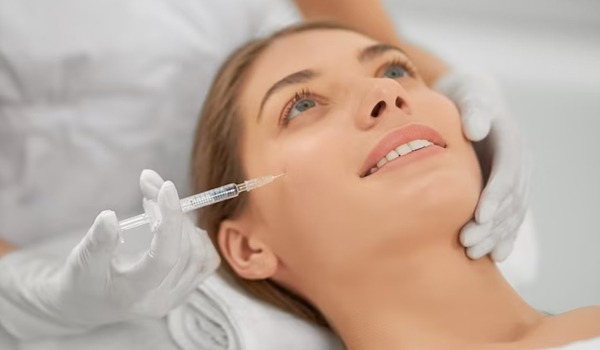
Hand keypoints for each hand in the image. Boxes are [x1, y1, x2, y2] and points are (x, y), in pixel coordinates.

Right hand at [0, 170, 219, 338]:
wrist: (88, 306)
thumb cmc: (82, 282)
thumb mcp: (81, 262)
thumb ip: (98, 241)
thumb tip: (109, 216)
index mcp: (134, 294)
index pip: (165, 256)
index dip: (170, 220)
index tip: (165, 187)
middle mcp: (161, 299)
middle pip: (184, 250)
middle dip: (172, 211)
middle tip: (151, 185)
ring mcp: (176, 296)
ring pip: (199, 254)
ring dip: (184, 221)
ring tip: (159, 203)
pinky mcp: (185, 290)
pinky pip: (206, 262)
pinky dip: (199, 238)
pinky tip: (180, 224)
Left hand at [435, 71, 531, 260]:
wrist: (472, 100)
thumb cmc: (467, 97)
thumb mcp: (470, 95)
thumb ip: (474, 110)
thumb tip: (476, 128)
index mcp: (513, 141)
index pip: (508, 172)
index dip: (495, 195)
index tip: (479, 216)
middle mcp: (520, 163)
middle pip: (510, 199)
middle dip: (491, 224)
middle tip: (467, 242)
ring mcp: (515, 178)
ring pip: (511, 213)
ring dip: (495, 235)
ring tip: (473, 254)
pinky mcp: (505, 189)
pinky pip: (509, 216)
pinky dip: (503, 236)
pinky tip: (494, 255)